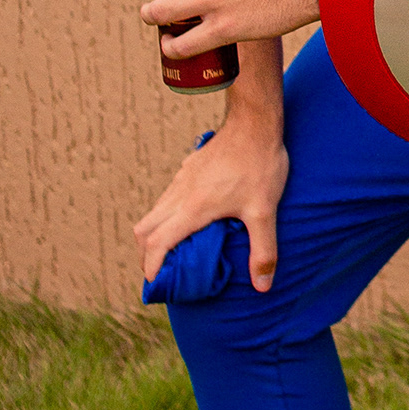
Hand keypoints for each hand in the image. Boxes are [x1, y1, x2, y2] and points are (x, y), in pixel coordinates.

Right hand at [133, 100, 288, 293]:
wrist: (255, 123)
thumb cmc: (259, 166)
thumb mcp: (264, 211)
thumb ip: (263, 250)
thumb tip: (263, 286)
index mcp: (191, 209)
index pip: (156, 243)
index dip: (151, 267)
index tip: (154, 284)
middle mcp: (179, 195)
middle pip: (144, 229)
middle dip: (145, 254)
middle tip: (160, 272)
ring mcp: (181, 179)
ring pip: (154, 212)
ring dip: (155, 234)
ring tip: (174, 251)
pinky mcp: (189, 168)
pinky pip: (167, 197)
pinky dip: (167, 216)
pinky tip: (191, 220)